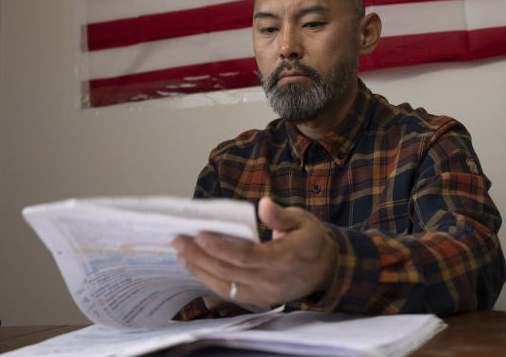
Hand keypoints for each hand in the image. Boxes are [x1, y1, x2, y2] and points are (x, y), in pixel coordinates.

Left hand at [172, 197, 337, 306]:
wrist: (327, 270)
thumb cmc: (312, 240)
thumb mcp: (303, 220)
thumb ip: (281, 215)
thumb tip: (263, 204)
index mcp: (284, 259)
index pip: (245, 256)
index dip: (220, 247)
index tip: (199, 234)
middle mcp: (271, 280)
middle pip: (229, 271)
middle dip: (200, 256)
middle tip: (179, 240)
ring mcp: (264, 293)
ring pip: (225, 285)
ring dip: (199, 269)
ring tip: (180, 253)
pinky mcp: (258, 299)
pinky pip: (229, 292)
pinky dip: (209, 279)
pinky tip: (196, 266)